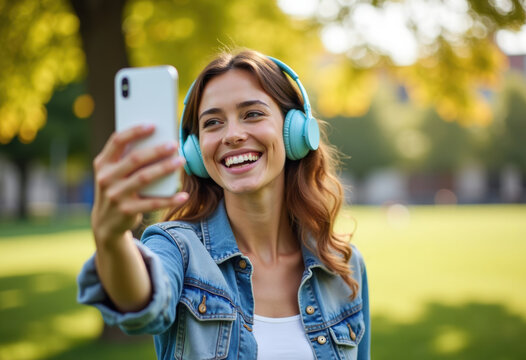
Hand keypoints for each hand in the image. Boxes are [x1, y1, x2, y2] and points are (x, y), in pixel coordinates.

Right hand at [91, 124, 187, 246]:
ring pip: (144, 178)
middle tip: (174, 144)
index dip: (135, 131)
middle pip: (134, 159)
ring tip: (181, 160)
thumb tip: (159, 140)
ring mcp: (115, 195)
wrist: (105, 222)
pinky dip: (170, 199)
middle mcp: (106, 178)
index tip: (153, 125)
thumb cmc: (117, 188)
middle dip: (156, 150)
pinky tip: (183, 195)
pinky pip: (153, 203)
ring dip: (165, 168)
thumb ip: (128, 158)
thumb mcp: (114, 172)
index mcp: (102, 163)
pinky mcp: (127, 211)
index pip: (117, 141)